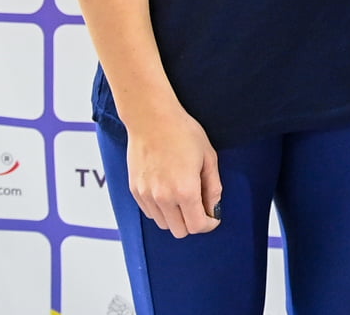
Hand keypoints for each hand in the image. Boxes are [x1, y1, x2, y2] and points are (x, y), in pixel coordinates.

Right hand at [125, 102, 221, 236]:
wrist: (152, 119)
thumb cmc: (183, 133)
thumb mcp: (208, 157)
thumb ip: (213, 187)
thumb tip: (214, 208)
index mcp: (185, 191)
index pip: (197, 226)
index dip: (209, 224)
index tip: (212, 216)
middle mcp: (164, 198)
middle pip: (180, 231)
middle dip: (193, 223)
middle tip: (199, 207)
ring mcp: (146, 195)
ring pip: (163, 224)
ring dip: (176, 217)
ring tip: (183, 197)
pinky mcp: (135, 191)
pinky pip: (150, 213)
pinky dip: (161, 210)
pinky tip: (168, 192)